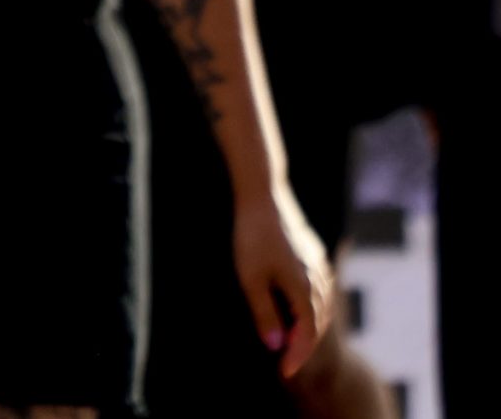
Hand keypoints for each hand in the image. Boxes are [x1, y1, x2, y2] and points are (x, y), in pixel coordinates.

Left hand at [234, 185, 333, 378]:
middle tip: (286, 363)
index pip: (307, 334)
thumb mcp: (250, 279)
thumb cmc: (251, 238)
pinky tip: (300, 311)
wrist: (262, 198)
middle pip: (317, 323)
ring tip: (292, 343)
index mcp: (303, 289)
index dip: (296, 356)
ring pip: (321, 307)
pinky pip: (319, 291)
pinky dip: (311, 308)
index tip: (284, 373)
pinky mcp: (314, 256)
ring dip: (309, 328)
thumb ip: (264, 313)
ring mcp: (319, 267)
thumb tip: (276, 345)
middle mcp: (318, 280)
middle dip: (303, 345)